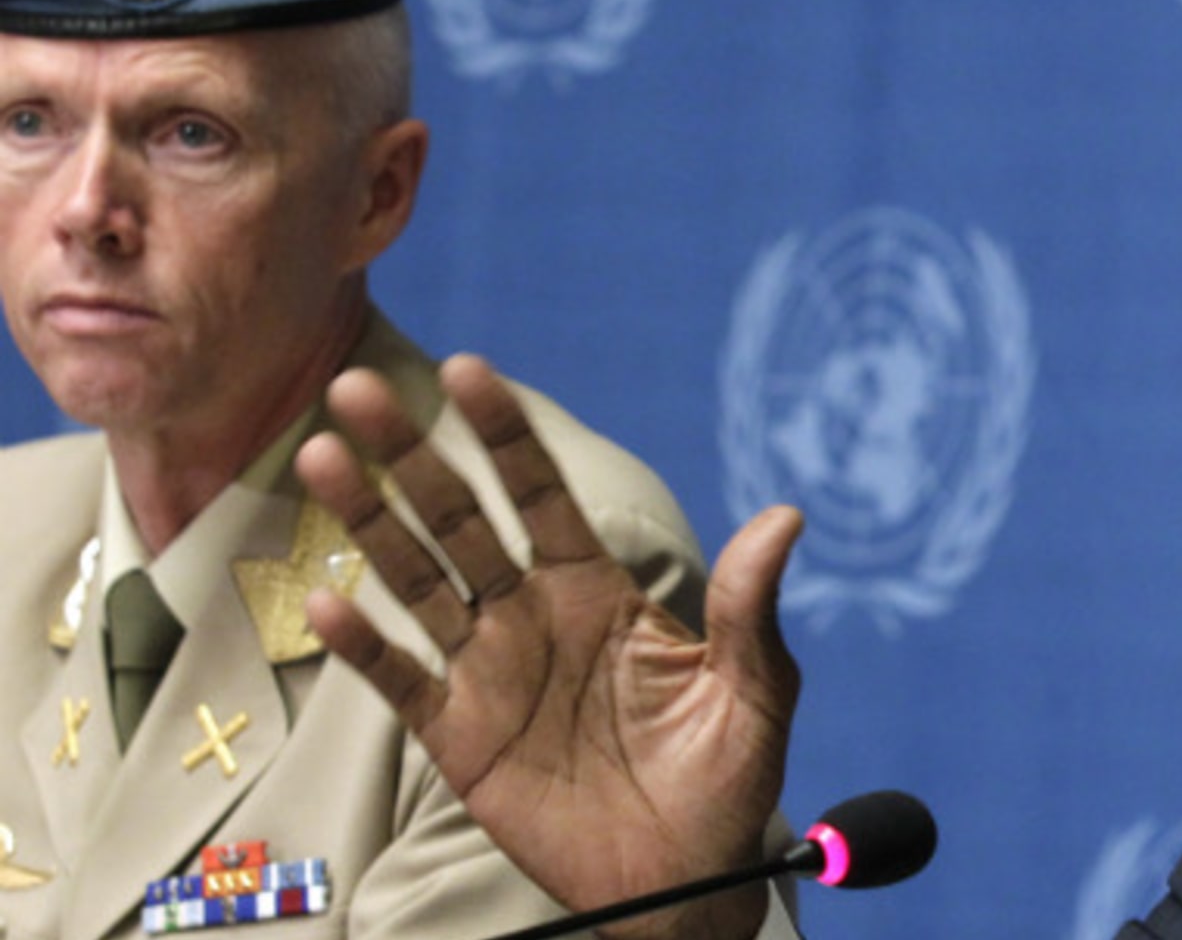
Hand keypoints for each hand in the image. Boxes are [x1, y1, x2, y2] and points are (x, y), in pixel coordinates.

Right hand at [293, 354, 802, 939]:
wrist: (685, 882)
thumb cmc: (726, 781)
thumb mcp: (753, 691)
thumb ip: (749, 607)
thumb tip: (788, 515)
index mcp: (598, 590)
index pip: (540, 494)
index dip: (503, 434)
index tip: (466, 370)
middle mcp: (533, 616)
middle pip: (460, 521)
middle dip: (411, 456)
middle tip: (357, 388)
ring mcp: (490, 672)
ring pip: (417, 581)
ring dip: (370, 523)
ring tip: (323, 457)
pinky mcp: (461, 739)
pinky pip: (402, 681)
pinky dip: (363, 645)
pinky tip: (331, 601)